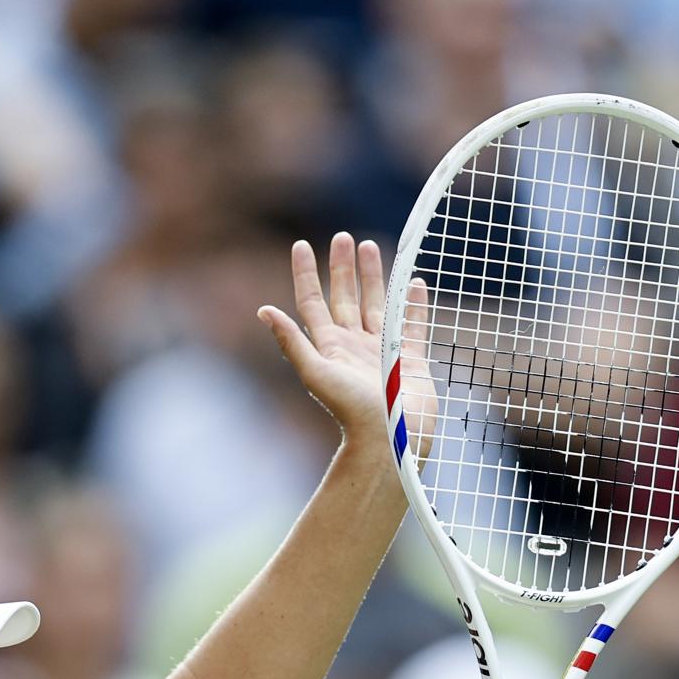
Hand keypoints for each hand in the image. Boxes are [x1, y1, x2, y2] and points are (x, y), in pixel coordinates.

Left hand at [257, 233, 431, 455]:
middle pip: (346, 297)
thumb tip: (263, 310)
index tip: (301, 245)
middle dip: (343, 267)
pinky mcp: (409, 359)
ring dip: (374, 277)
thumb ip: (292, 341)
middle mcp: (354, 345)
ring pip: (377, 303)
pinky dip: (413, 303)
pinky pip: (412, 324)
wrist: (390, 441)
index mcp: (329, 347)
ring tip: (371, 246)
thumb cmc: (351, 411)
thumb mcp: (316, 373)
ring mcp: (382, 350)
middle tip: (343, 237)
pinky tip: (414, 283)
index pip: (313, 302)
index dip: (306, 274)